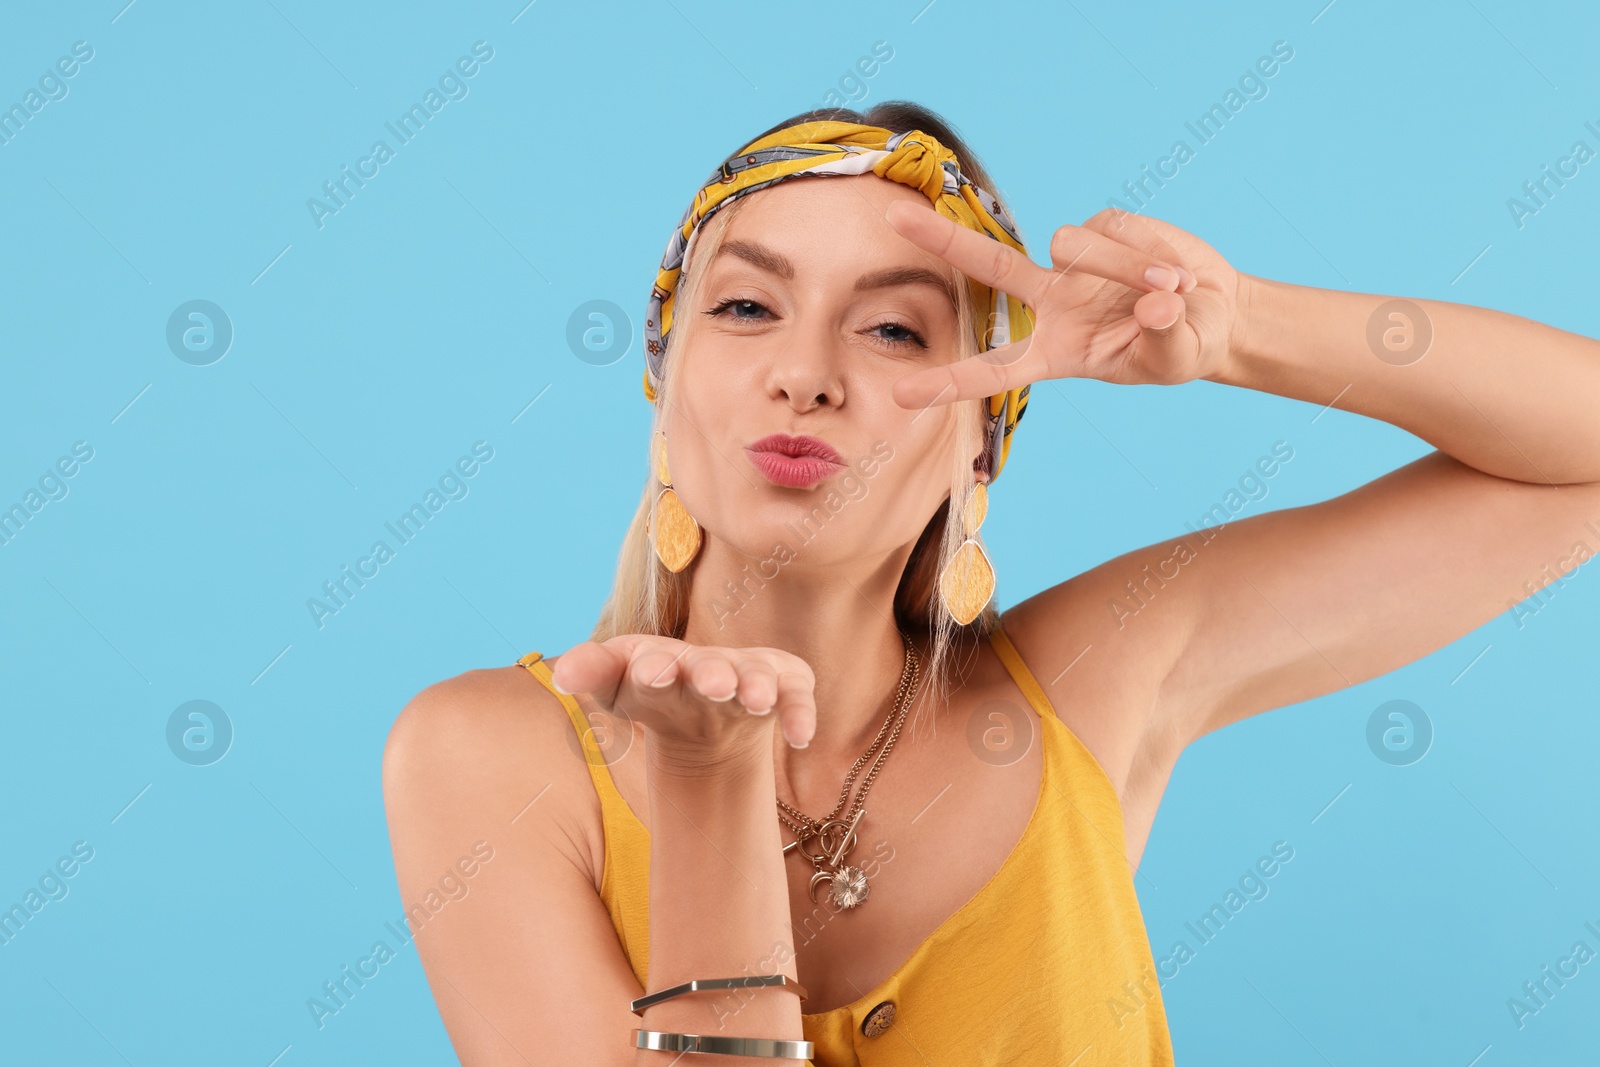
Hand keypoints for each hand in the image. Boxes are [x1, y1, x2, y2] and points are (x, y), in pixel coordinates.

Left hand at [549, 635, 817, 766]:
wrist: (705, 714)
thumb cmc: (656, 692)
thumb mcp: (619, 687)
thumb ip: (591, 675)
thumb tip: (562, 677)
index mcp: (662, 659)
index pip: (653, 661)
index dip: (653, 667)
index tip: (651, 673)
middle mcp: (708, 662)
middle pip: (710, 666)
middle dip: (711, 673)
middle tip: (713, 683)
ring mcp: (750, 672)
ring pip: (756, 676)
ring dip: (756, 685)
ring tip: (755, 698)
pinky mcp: (786, 686)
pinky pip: (797, 699)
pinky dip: (799, 713)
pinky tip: (799, 737)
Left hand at [884, 201, 1242, 406]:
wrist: (1214, 312)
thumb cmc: (1184, 347)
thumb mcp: (1177, 359)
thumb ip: (1163, 338)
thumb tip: (1154, 306)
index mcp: (1055, 351)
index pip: (994, 370)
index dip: (949, 383)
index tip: (900, 397)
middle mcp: (1053, 303)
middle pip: (989, 265)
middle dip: (942, 239)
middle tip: (892, 214)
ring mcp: (1075, 263)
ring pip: (1071, 245)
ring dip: (1123, 266)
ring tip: (1171, 287)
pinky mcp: (1105, 227)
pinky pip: (1112, 229)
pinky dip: (1147, 251)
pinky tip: (1174, 270)